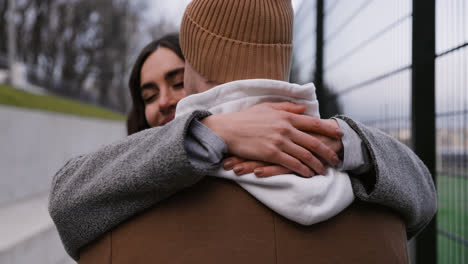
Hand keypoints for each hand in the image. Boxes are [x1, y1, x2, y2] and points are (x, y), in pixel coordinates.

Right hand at [201, 102, 342, 176]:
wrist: (228, 129)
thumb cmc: (246, 118)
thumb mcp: (267, 107)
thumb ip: (287, 107)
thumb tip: (304, 108)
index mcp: (286, 116)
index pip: (313, 123)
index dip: (329, 129)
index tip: (340, 134)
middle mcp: (286, 128)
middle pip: (313, 142)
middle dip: (327, 151)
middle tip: (336, 159)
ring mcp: (279, 141)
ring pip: (305, 155)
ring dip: (317, 164)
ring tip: (324, 170)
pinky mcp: (271, 154)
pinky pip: (292, 163)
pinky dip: (303, 170)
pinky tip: (308, 174)